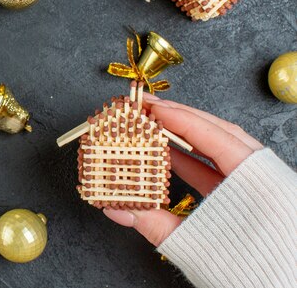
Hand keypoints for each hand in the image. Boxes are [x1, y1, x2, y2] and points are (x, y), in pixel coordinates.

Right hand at [102, 93, 263, 245]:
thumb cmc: (251, 273)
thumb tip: (115, 207)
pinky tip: (171, 158)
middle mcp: (263, 176)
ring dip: (186, 138)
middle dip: (180, 119)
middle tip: (148, 110)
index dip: (178, 118)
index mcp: (257, 180)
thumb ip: (154, 223)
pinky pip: (222, 169)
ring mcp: (262, 184)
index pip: (212, 135)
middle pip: (218, 133)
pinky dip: (195, 160)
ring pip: (221, 149)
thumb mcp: (196, 246)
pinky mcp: (255, 197)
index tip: (150, 107)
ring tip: (155, 129)